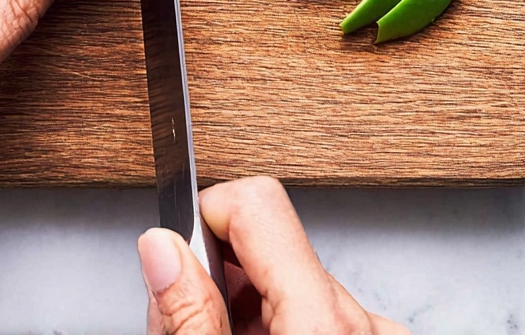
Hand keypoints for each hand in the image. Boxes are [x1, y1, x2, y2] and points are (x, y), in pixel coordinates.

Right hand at [138, 177, 409, 334]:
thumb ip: (188, 313)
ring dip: (251, 309)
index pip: (257, 203)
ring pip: (293, 282)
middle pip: (271, 247)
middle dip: (220, 279)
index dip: (205, 217)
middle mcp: (363, 323)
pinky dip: (283, 325)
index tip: (176, 252)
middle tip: (190, 323)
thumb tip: (161, 246)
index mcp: (325, 322)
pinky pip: (319, 310)